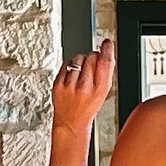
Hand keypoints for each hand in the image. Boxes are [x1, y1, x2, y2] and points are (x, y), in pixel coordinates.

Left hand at [50, 38, 113, 161]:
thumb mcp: (103, 94)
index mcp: (100, 90)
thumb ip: (105, 74)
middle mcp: (85, 87)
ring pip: (78, 58)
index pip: (105, 63)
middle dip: (93, 57)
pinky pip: (66, 64)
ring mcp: (70, 86)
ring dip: (81, 61)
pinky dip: (70, 66)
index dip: (107, 49)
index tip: (106, 42)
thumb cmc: (88, 107)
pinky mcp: (58, 84)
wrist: (70, 122)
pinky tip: (72, 75)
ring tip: (81, 72)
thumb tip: (106, 53)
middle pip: (91, 57)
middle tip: (92, 65)